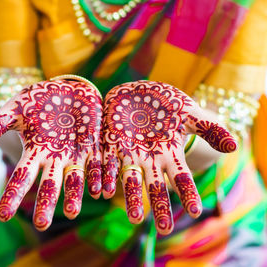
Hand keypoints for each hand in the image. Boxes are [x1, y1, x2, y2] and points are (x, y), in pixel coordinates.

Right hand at [0, 78, 102, 230]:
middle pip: (50, 185)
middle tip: (42, 225)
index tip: (3, 216)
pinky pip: (96, 164)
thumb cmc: (37, 100)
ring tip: (72, 213)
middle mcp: (55, 159)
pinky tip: (100, 191)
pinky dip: (97, 177)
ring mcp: (75, 154)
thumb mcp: (16, 109)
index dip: (13, 195)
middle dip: (46, 204)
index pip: (22, 177)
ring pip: (75, 180)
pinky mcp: (93, 146)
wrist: (65, 89)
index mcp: (35, 152)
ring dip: (74, 196)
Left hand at [102, 80, 236, 234]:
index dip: (189, 193)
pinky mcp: (111, 144)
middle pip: (155, 186)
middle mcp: (149, 160)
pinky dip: (105, 177)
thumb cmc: (166, 104)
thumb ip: (208, 128)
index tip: (198, 212)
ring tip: (134, 218)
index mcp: (169, 154)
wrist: (139, 91)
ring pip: (129, 180)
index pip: (181, 178)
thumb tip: (234, 146)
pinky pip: (107, 164)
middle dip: (159, 206)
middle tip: (164, 230)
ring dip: (131, 198)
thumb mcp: (189, 113)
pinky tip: (101, 191)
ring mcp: (129, 154)